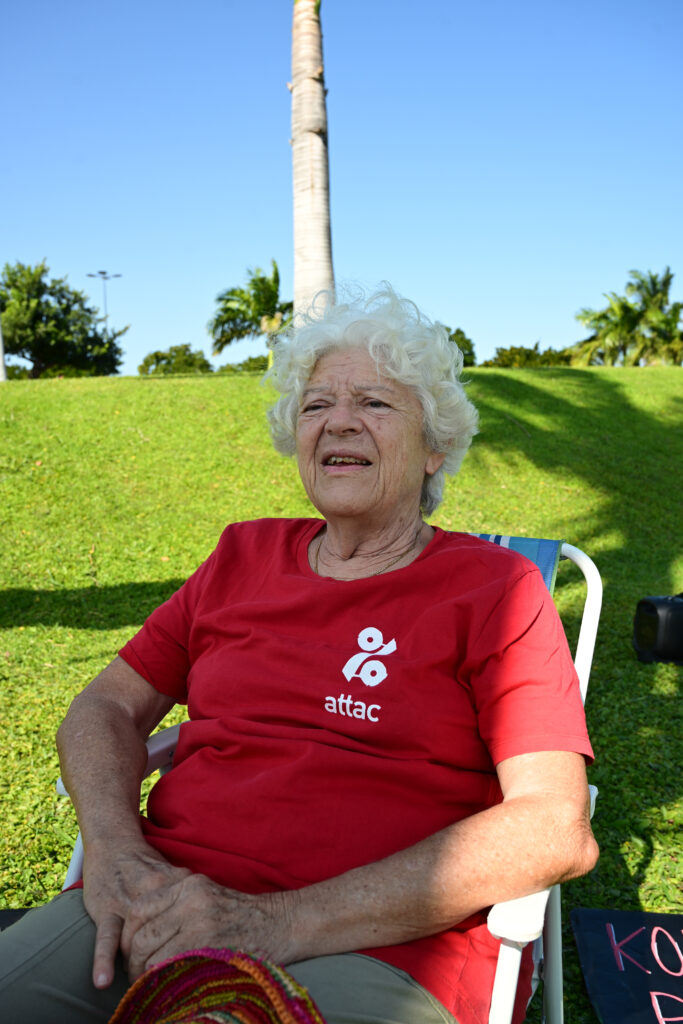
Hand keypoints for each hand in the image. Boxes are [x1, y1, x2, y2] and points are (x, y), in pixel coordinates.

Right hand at [82, 837, 191, 988]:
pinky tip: (103, 980)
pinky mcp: (107, 908)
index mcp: (178, 886)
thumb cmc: (147, 866)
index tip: (194, 968)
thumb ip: (191, 900)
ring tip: (140, 989)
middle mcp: (156, 893)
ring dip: (138, 968)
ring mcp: (130, 902)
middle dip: (165, 964)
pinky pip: (107, 937)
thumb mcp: (175, 877)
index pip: (190, 925)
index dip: (191, 949)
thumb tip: (213, 927)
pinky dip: (104, 959)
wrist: (114, 843)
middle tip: (166, 985)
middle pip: (166, 937)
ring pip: (137, 941)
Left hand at [119, 874, 296, 980]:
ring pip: (151, 955)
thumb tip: (140, 934)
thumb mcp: (207, 897)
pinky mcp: (208, 945)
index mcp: (186, 884)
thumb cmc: (242, 915)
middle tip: (137, 976)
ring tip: (150, 985)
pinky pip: (169, 969)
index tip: (131, 953)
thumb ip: (176, 907)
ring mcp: (199, 922)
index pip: (138, 909)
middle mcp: (189, 899)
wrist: (282, 923)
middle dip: (133, 962)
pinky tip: (167, 987)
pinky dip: (162, 982)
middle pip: (140, 935)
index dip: (128, 936)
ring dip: (145, 976)